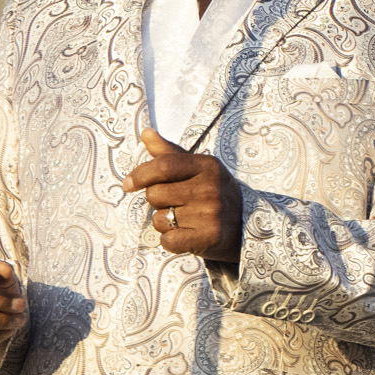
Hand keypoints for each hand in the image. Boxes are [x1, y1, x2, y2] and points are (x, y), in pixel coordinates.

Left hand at [125, 126, 243, 261]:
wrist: (246, 224)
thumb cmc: (213, 193)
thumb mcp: (198, 168)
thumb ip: (169, 153)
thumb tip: (146, 132)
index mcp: (207, 166)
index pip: (163, 166)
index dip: (140, 175)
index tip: (128, 184)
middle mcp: (210, 188)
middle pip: (155, 194)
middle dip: (157, 201)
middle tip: (175, 204)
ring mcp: (211, 213)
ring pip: (159, 220)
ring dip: (165, 223)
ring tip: (185, 220)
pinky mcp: (210, 237)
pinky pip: (168, 241)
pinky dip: (171, 241)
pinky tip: (185, 235)